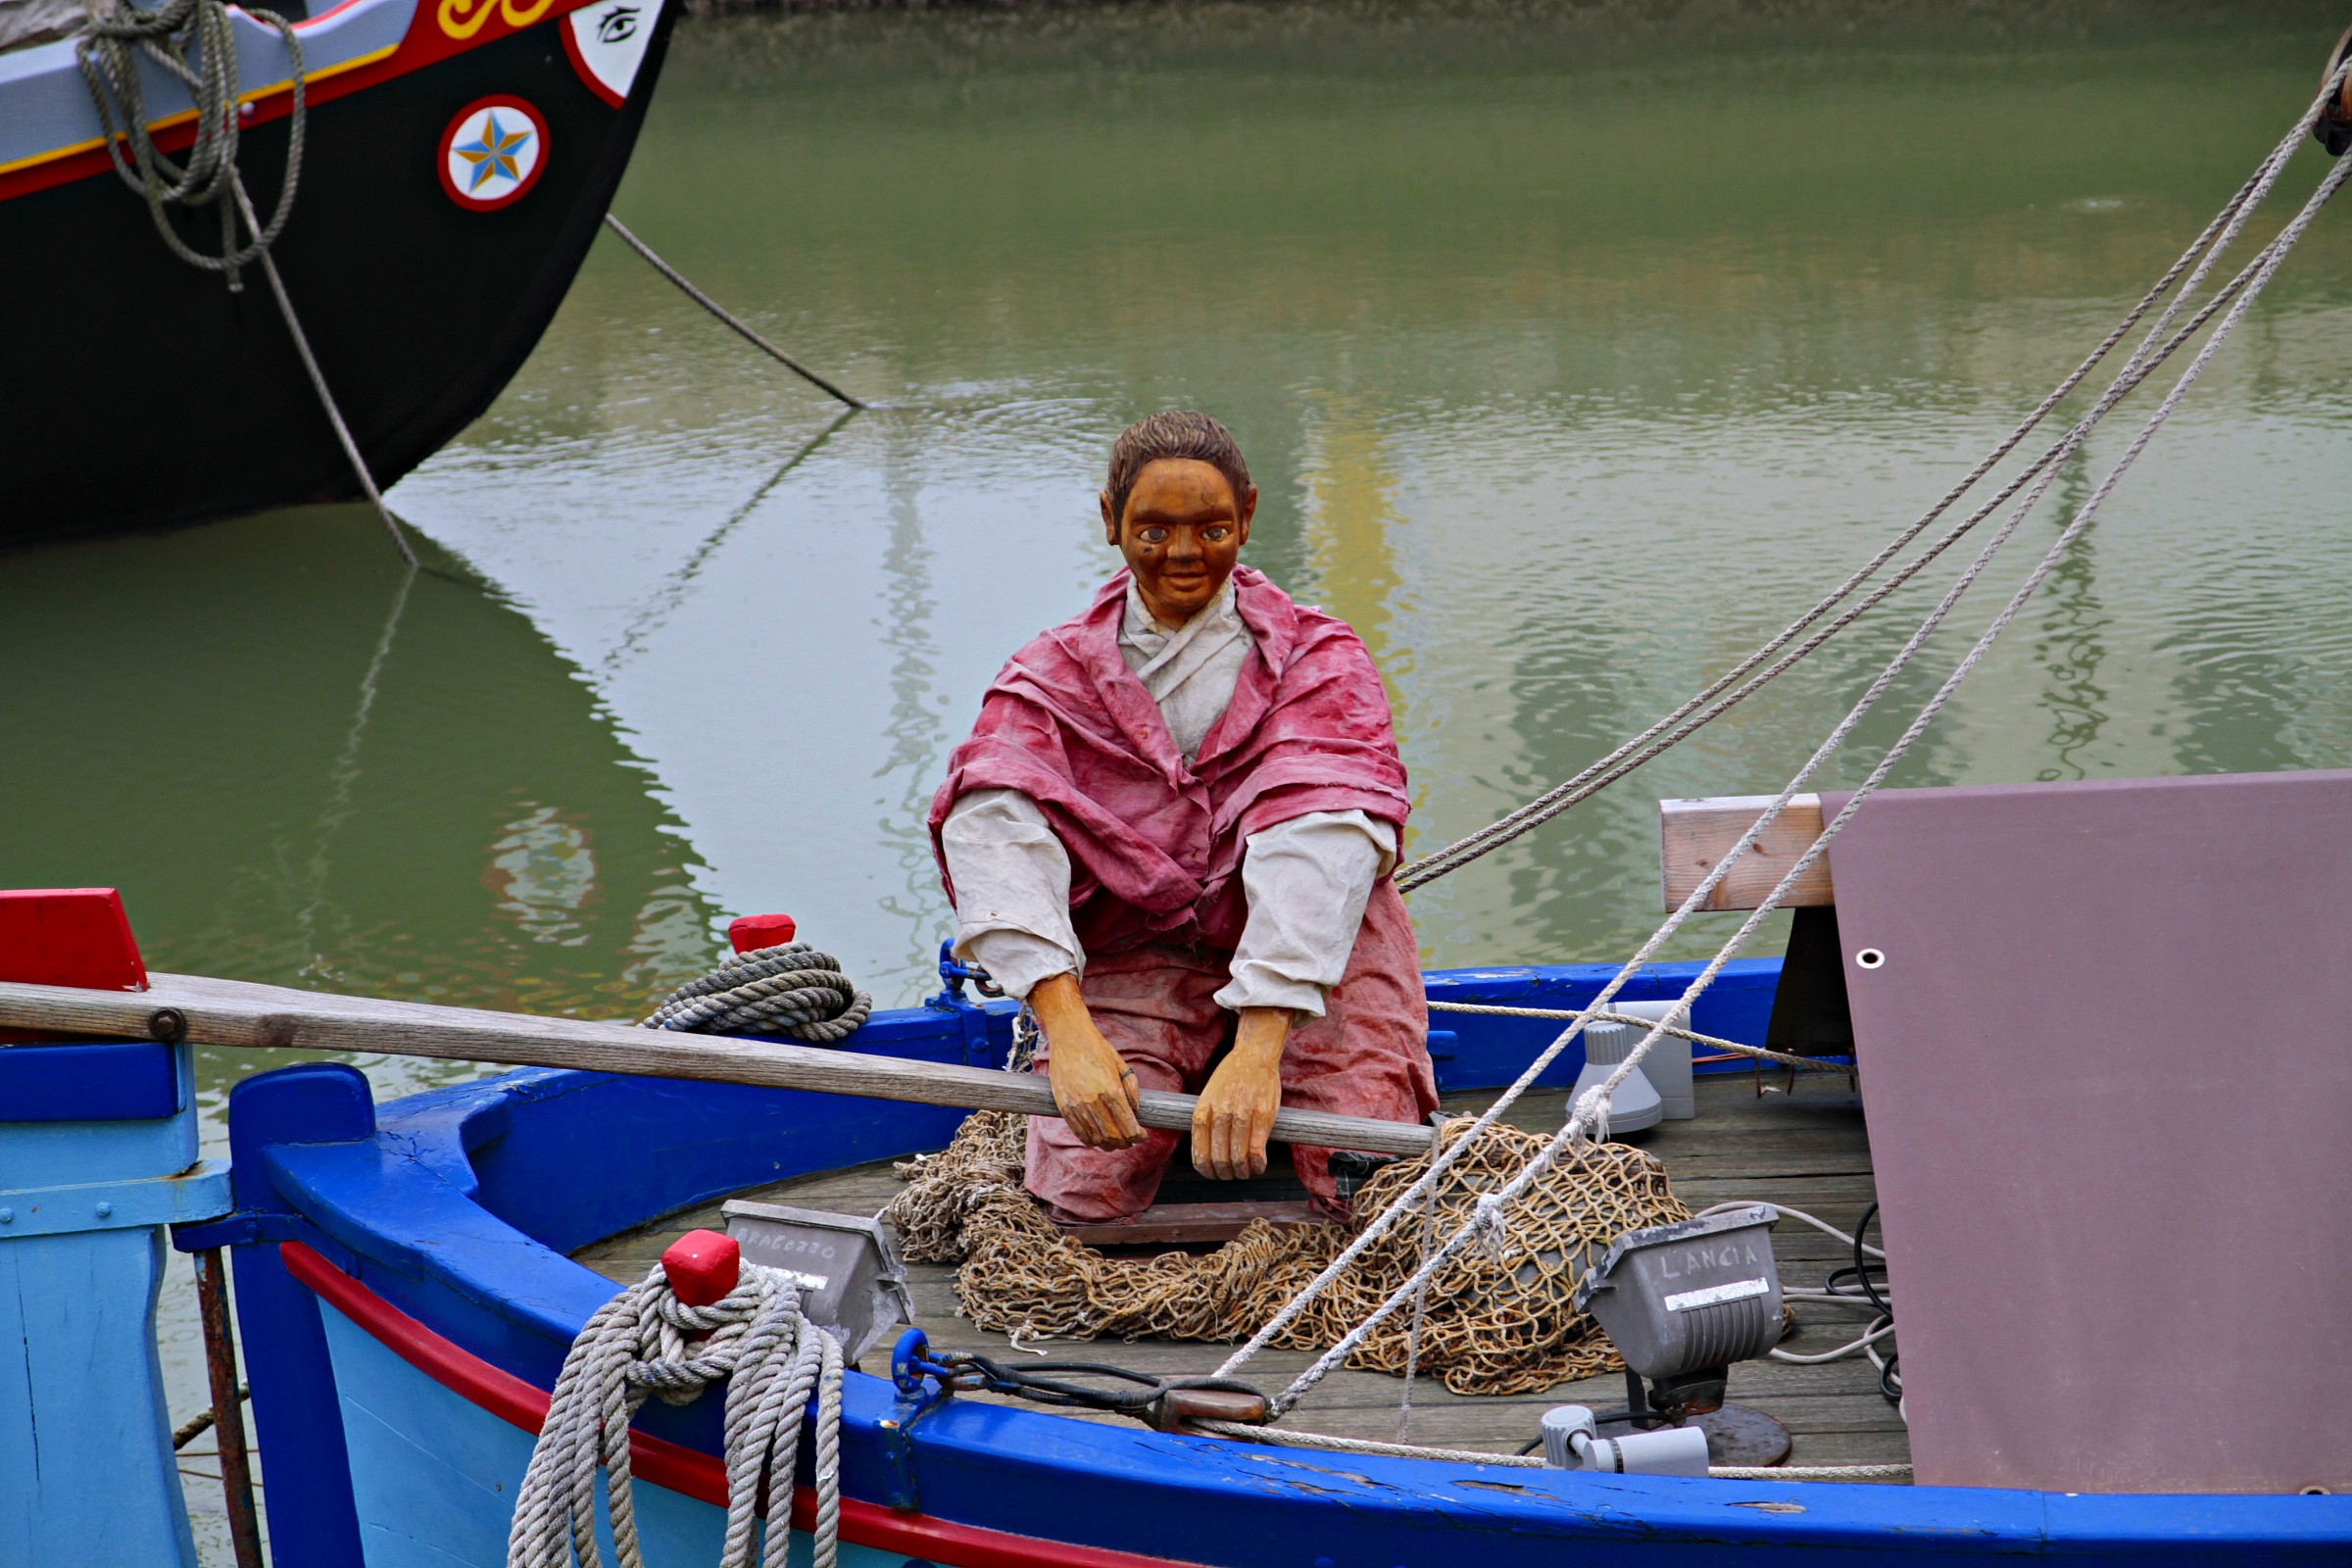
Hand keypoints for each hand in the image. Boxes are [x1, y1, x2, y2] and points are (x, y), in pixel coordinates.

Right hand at [1029, 973, 1144, 1149]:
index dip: (1138, 1135)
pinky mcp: (1064, 1106)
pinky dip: (1089, 1140)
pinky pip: (1078, 1131)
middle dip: (1125, 1142)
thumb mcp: (1120, 1064)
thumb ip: (1131, 1087)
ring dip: (1108, 1144)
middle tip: (1130, 1140)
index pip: (1128, 1125)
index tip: (1142, 1135)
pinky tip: (1097, 1140)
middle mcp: (1094, 1101)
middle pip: (1113, 1136)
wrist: (1069, 1037)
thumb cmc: (1097, 1048)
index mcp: (1111, 1090)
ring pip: (1096, 1137)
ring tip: (1115, 1142)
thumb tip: (1135, 1110)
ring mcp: (1077, 1105)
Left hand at [1193, 1008, 1290, 1179]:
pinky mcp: (1263, 1115)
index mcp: (1203, 1110)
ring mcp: (1242, 1114)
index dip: (1205, 1169)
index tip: (1211, 1174)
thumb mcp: (1208, 1096)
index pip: (1199, 1152)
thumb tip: (1204, 1154)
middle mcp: (1220, 1114)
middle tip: (1230, 1174)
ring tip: (1245, 1171)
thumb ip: (1206, 1121)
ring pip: (1238, 1157)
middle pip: (1218, 1158)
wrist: (1253, 1055)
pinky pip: (1257, 1150)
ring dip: (1242, 1171)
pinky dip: (1257, 1164)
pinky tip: (1259, 1165)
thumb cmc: (1230, 1078)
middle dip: (1224, 1173)